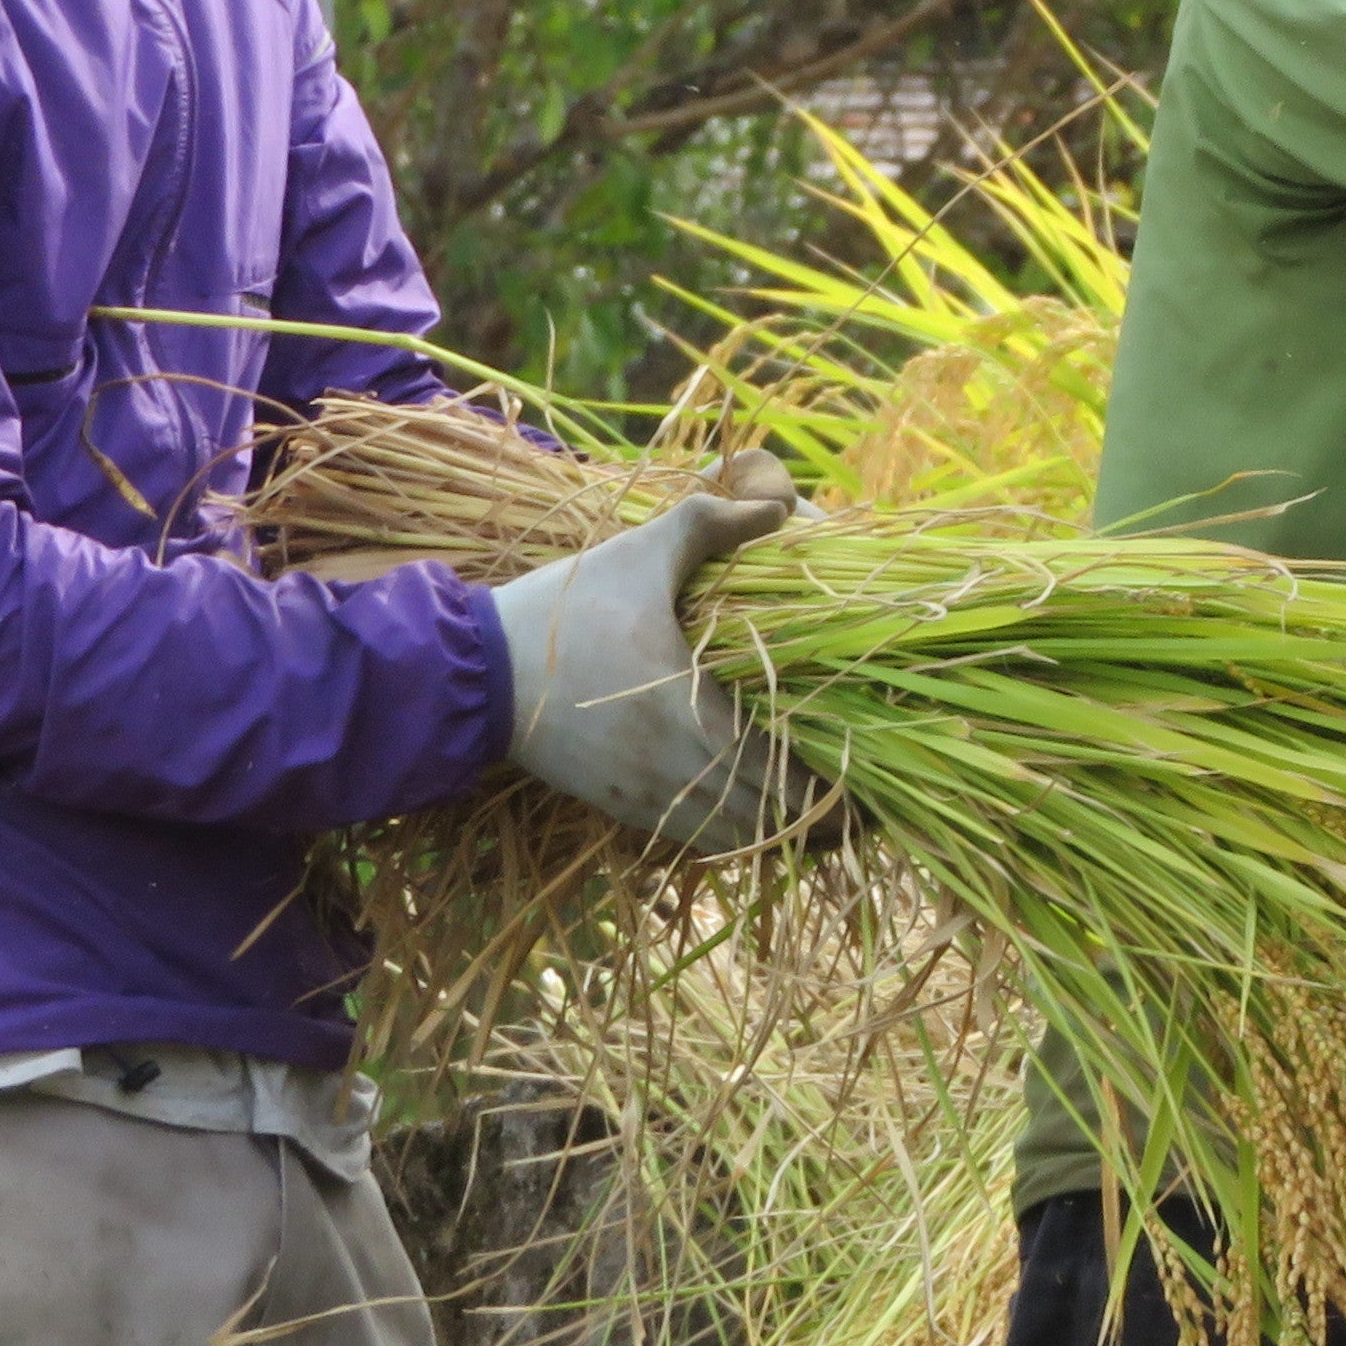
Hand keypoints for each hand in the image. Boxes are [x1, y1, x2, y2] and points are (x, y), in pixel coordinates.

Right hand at [482, 454, 830, 853]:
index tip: (872, 786)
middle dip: (818, 819)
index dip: (833, 794)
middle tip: (859, 799)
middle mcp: (676, 774)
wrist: (473, 673)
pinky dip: (733, 831)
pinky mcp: (621, 808)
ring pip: (733, 842)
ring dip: (777, 829)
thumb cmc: (565, 609)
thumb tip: (782, 503)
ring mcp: (646, 799)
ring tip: (816, 808)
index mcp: (692, 718)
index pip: (783, 781)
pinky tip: (752, 805)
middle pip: (768, 825)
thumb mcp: (639, 554)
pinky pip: (695, 840)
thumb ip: (712, 522)